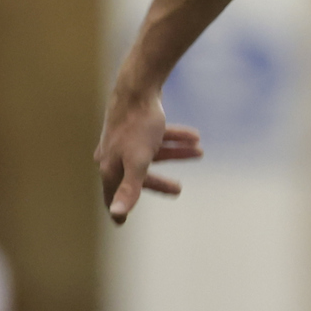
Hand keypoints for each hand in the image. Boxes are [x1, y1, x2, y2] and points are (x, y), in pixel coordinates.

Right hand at [95, 94, 204, 224]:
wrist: (138, 87)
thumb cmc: (137, 126)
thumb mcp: (138, 160)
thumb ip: (130, 188)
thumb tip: (116, 215)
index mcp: (110, 166)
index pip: (112, 194)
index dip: (118, 209)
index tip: (120, 224)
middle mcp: (114, 154)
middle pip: (136, 175)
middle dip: (159, 182)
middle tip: (178, 189)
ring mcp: (124, 138)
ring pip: (151, 153)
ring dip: (176, 154)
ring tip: (199, 152)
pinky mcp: (136, 123)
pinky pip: (156, 136)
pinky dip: (175, 138)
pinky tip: (195, 137)